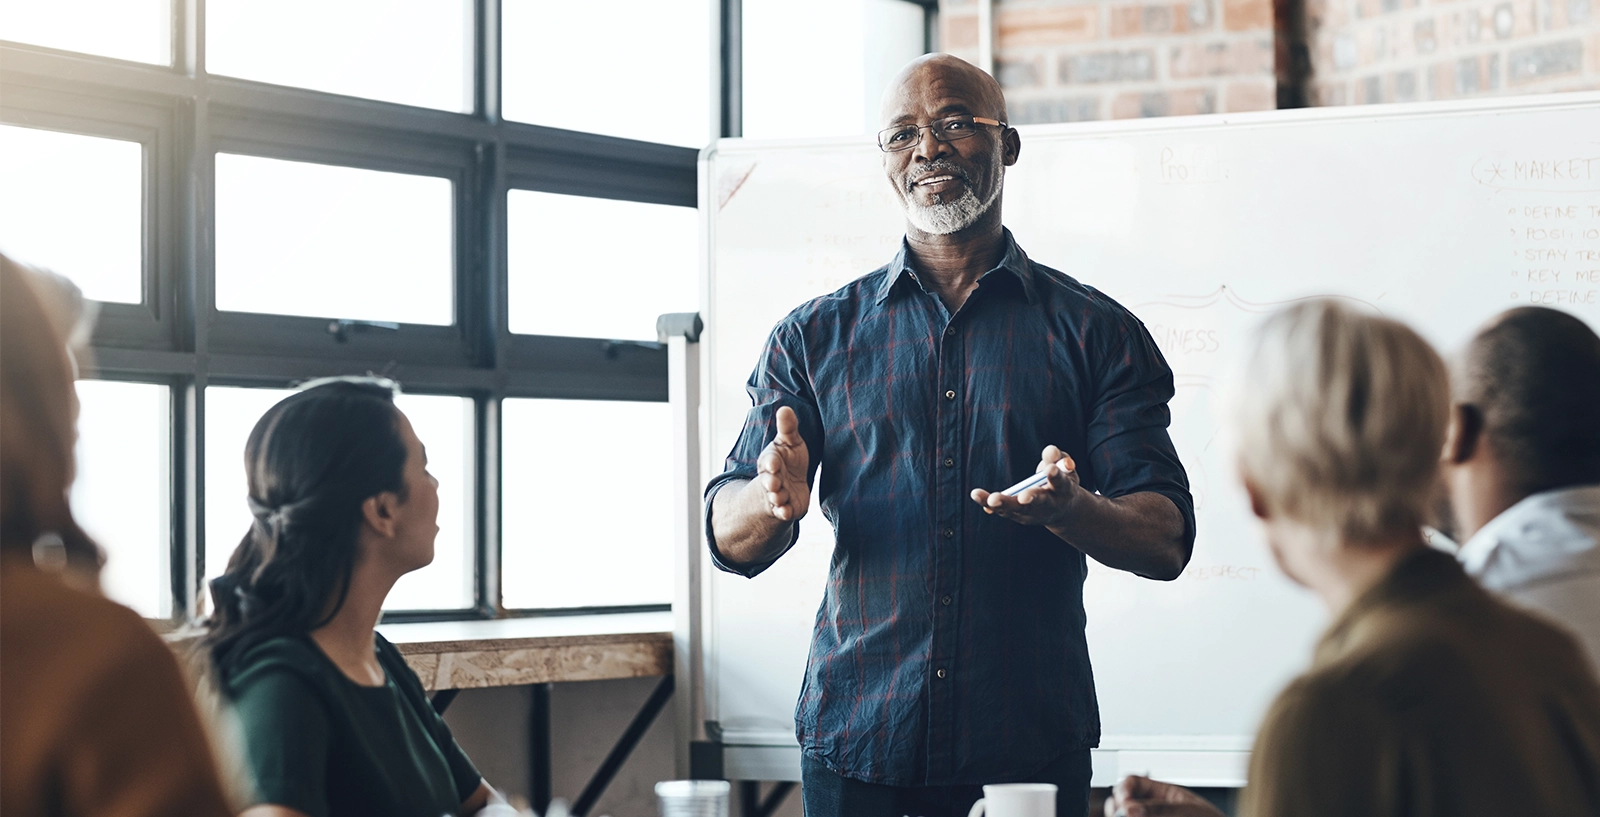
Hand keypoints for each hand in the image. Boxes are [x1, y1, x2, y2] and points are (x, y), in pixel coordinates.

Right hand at [754, 406, 810, 521]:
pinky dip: (783, 513)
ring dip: (777, 497)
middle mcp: (771, 479)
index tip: (773, 463)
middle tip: (774, 483)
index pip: (768, 461)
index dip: (770, 463)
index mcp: (771, 462)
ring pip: (775, 497)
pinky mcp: (786, 509)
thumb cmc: (789, 461)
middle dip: (770, 482)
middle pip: (768, 481)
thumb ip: (788, 428)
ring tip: (779, 496)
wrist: (790, 486)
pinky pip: (783, 512)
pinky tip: (786, 512)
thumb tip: (785, 408)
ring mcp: (777, 495)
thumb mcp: (789, 443)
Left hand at [969, 445, 1081, 530]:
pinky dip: (992, 506)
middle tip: (1023, 498)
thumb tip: (1051, 450)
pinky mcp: (1019, 516)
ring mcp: (1033, 513)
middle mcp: (1050, 504)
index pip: (1061, 483)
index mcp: (1064, 491)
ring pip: (1017, 509)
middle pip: (1040, 502)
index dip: (1056, 476)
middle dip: (1031, 498)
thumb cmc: (1062, 481)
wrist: (1062, 510)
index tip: (1050, 469)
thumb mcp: (1064, 468)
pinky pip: (1004, 511)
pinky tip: (980, 499)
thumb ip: (1057, 458)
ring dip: (1004, 504)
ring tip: (992, 499)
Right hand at [1103, 776, 1223, 816]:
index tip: (1124, 802)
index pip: (1131, 783)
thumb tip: (1130, 808)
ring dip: (1121, 816)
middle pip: (1120, 802)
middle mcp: (1150, 808)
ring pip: (1122, 816)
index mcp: (1161, 793)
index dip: (1124, 789)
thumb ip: (1159, 809)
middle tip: (1123, 815)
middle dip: (1117, 808)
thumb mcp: (1186, 811)